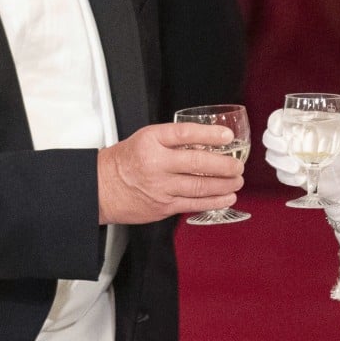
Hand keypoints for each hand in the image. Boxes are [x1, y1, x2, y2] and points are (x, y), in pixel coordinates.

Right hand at [97, 122, 243, 224]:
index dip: (209, 134)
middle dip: (224, 165)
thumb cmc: (127, 159)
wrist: (101, 188)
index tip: (227, 136)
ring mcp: (161, 188)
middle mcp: (157, 164)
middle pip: (197, 163)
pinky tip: (227, 197)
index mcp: (152, 141)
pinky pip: (193, 204)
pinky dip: (214, 201)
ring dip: (224, 184)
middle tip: (238, 165)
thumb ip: (175, 138)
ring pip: (199, 186)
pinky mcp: (163, 207)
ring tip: (237, 180)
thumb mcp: (148, 138)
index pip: (184, 134)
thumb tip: (209, 138)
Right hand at [262, 109, 339, 221]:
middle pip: (270, 136)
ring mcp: (290, 157)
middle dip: (273, 142)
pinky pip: (280, 174)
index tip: (278, 128)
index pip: (281, 118)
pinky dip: (287, 177)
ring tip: (297, 168)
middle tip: (285, 148)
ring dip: (280, 162)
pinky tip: (300, 178)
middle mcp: (293, 139)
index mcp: (304, 125)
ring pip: (272, 156)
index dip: (275, 121)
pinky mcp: (290, 174)